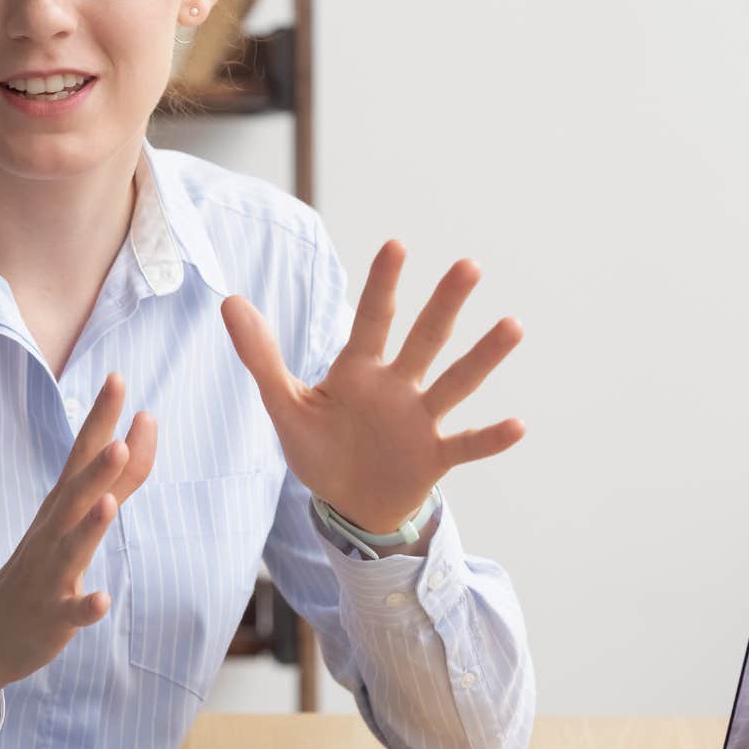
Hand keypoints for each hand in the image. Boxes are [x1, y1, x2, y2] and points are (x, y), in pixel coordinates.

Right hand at [0, 373, 154, 744]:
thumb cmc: (42, 567)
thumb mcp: (77, 518)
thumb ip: (119, 477)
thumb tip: (144, 427)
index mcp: (61, 506)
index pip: (82, 454)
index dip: (100, 418)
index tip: (117, 378)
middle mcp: (52, 532)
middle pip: (75, 494)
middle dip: (98, 467)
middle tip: (121, 435)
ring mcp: (49, 575)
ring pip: (71, 547)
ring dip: (91, 526)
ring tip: (109, 502)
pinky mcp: (51, 616)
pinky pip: (70, 612)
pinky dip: (86, 606)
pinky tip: (102, 600)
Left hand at [221, 240, 523, 534]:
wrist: (346, 504)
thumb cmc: (319, 448)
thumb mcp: (284, 404)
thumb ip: (261, 356)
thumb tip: (230, 300)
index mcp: (359, 370)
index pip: (371, 319)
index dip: (382, 284)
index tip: (396, 244)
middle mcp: (397, 386)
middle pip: (423, 339)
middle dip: (444, 303)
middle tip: (468, 266)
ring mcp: (420, 421)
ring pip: (455, 383)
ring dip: (482, 357)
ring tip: (511, 324)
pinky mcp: (434, 458)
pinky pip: (466, 445)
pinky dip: (490, 438)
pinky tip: (518, 424)